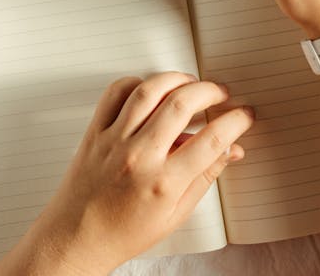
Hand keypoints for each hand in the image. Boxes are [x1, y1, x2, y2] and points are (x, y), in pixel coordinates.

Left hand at [20, 73, 253, 274]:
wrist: (75, 240)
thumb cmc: (123, 233)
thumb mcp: (175, 214)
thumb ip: (205, 177)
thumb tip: (231, 150)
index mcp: (163, 184)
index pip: (211, 140)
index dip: (235, 122)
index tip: (243, 115)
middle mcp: (139, 157)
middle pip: (182, 104)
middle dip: (210, 91)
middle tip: (221, 94)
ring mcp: (114, 140)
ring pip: (150, 90)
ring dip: (178, 79)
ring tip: (192, 84)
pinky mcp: (95, 131)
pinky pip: (116, 92)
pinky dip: (137, 82)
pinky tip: (152, 89)